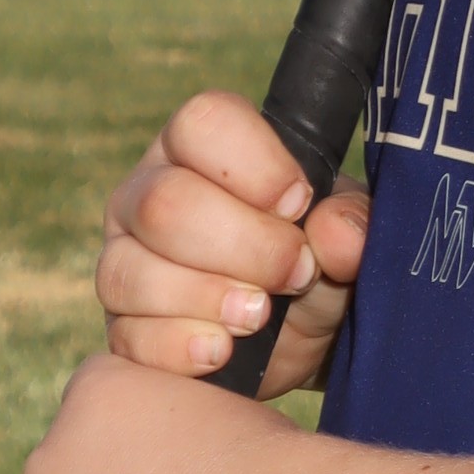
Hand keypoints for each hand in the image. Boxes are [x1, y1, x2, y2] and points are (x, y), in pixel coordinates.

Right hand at [95, 91, 370, 394]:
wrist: (307, 338)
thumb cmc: (322, 261)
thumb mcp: (351, 237)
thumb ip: (354, 224)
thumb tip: (338, 234)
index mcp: (202, 148)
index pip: (203, 122)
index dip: (256, 165)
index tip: (299, 206)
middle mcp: (147, 193)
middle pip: (163, 203)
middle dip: (244, 247)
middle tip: (295, 274)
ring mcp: (124, 260)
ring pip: (132, 273)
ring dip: (209, 300)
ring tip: (260, 318)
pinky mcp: (120, 327)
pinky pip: (128, 338)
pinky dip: (180, 349)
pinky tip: (221, 352)